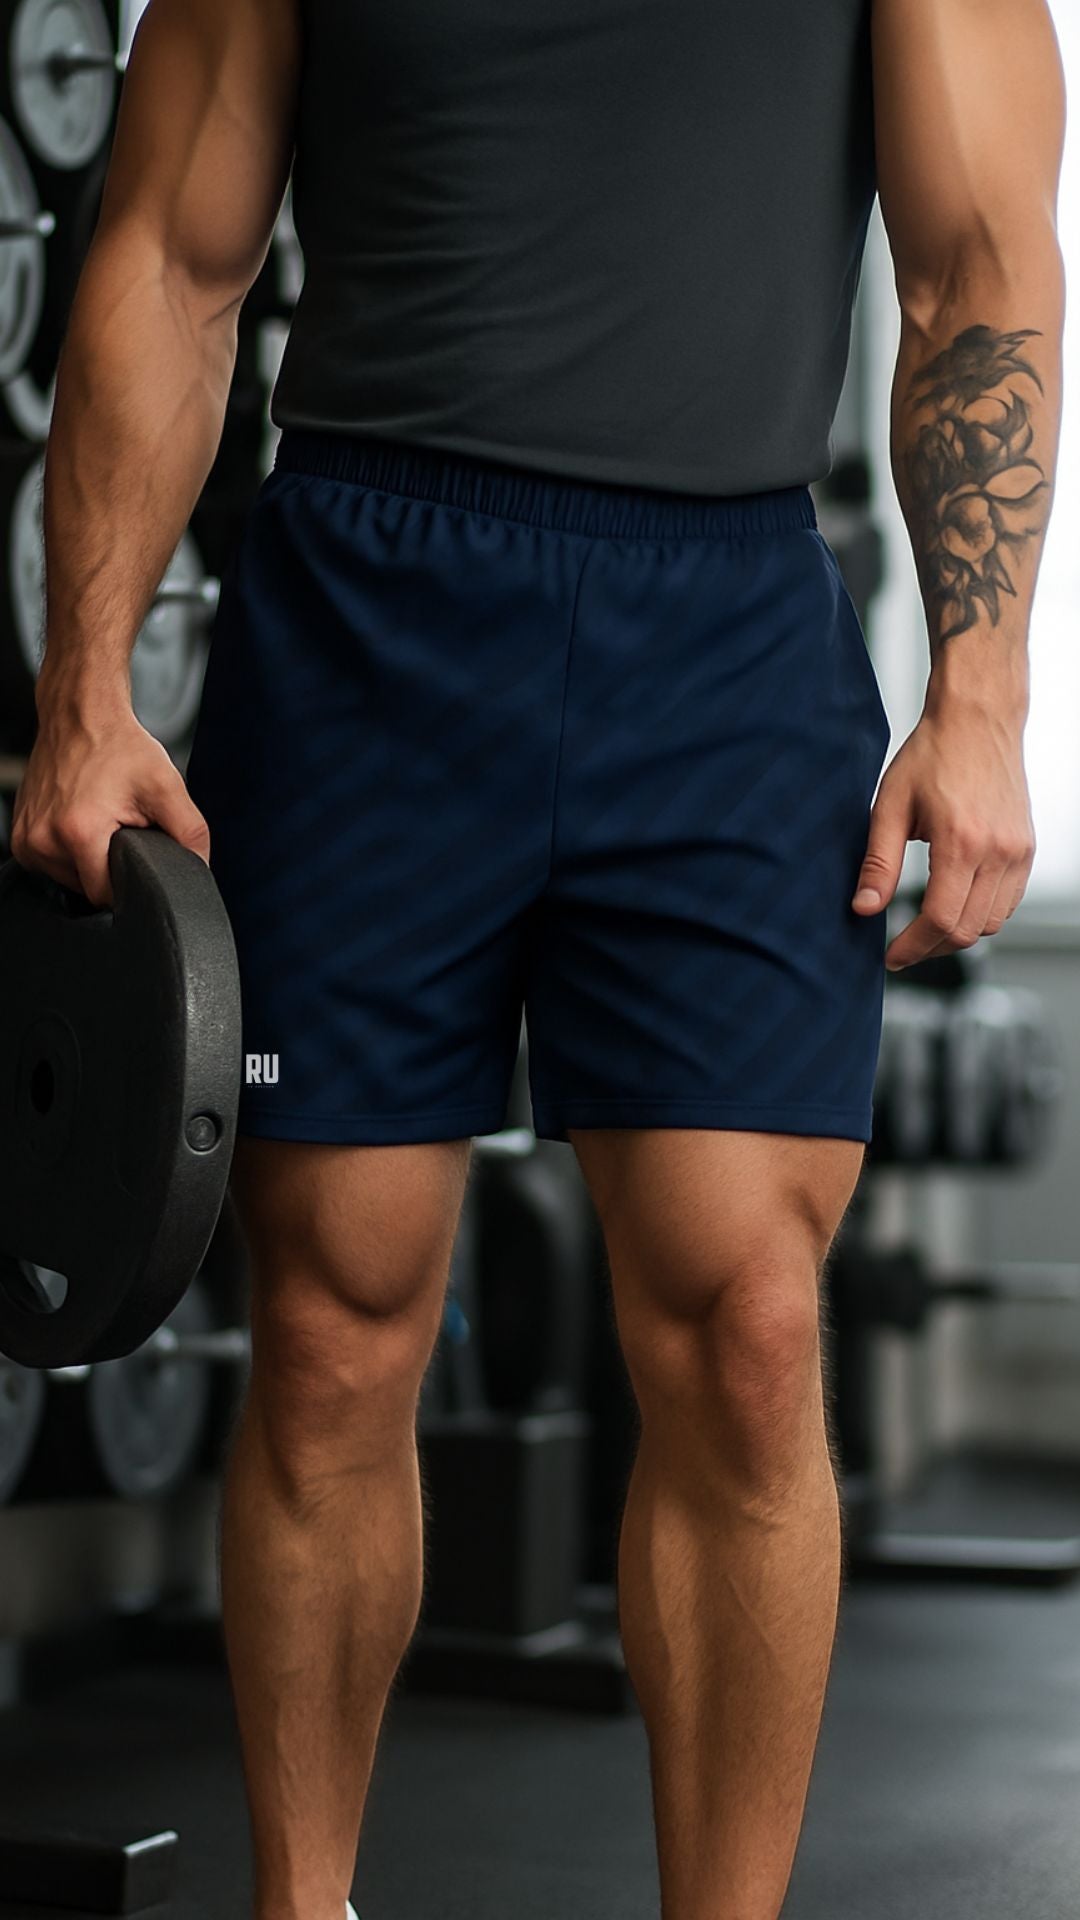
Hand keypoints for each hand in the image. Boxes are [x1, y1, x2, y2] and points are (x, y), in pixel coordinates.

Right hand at [11, 705, 210, 907]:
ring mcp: (26, 837)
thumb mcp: (166, 786)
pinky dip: (68, 850)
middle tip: (121, 829)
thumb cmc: (119, 746)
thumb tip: (199, 870)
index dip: (129, 883)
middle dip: (109, 867)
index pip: (106, 895)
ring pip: (67, 879)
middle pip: (86, 889)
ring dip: (87, 861)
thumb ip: (190, 832)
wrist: (79, 714)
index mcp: (78, 832)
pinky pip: (49, 863)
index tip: (138, 858)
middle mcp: (43, 839)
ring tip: (100, 822)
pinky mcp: (18, 832)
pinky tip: (80, 821)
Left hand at [850, 701, 1035, 971]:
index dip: (911, 947)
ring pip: (992, 923)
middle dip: (931, 948)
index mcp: (962, 842)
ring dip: (957, 935)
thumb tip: (863, 910)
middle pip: (967, 931)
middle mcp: (999, 852)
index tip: (890, 957)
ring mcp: (1018, 852)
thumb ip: (878, 863)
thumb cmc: (932, 756)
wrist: (978, 720)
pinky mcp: (1026, 849)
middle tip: (902, 949)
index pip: (939, 919)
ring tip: (925, 931)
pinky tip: (954, 906)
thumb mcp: (890, 807)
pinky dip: (981, 915)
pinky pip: (1008, 903)